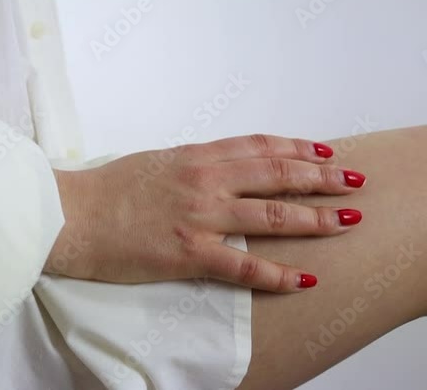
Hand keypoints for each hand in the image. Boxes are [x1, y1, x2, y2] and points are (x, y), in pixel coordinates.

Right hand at [45, 135, 365, 292]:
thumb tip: (221, 170)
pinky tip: (304, 278)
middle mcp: (206, 181)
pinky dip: (277, 273)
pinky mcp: (189, 254)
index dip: (299, 148)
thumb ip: (193, 166)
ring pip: (272, 215)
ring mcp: (200, 217)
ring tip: (347, 222)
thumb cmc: (106, 189)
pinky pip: (244, 266)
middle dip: (322, 178)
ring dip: (315, 219)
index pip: (261, 147)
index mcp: (197, 156)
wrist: (71, 215)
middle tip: (355, 183)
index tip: (327, 151)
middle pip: (278, 175)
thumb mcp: (156, 162)